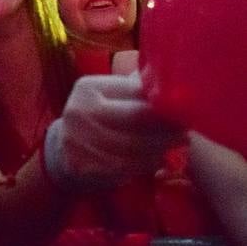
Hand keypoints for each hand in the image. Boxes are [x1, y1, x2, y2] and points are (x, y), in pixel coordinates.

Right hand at [44, 72, 184, 191]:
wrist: (63, 147)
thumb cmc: (97, 117)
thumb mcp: (110, 96)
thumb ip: (136, 89)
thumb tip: (174, 76)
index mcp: (88, 88)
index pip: (136, 96)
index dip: (164, 107)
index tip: (183, 114)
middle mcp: (79, 110)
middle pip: (136, 122)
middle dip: (165, 131)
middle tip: (184, 136)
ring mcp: (76, 139)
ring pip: (133, 149)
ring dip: (158, 152)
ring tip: (169, 149)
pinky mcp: (80, 164)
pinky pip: (123, 169)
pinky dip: (143, 167)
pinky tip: (152, 163)